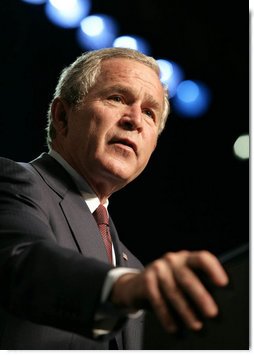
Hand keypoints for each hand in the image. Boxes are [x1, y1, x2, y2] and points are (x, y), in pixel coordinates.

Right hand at [111, 250, 228, 332]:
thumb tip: (216, 304)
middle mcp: (172, 260)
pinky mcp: (146, 280)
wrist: (137, 285)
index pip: (202, 258)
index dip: (213, 269)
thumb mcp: (183, 278)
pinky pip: (158, 300)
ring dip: (185, 311)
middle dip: (200, 296)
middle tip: (212, 313)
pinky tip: (174, 327)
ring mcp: (158, 268)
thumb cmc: (169, 284)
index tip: (223, 284)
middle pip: (187, 277)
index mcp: (186, 258)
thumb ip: (197, 283)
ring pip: (173, 291)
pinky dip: (166, 316)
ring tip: (195, 326)